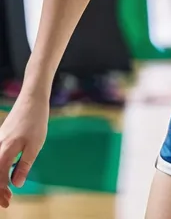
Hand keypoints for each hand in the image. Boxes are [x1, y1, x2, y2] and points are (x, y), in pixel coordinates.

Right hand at [0, 90, 48, 206]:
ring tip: (8, 189)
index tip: (8, 201)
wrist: (32, 99)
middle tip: (8, 200)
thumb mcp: (35, 146)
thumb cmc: (36, 121)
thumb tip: (16, 184)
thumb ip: (24, 165)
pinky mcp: (1, 137)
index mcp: (5, 150)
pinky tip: (7, 172)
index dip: (1, 192)